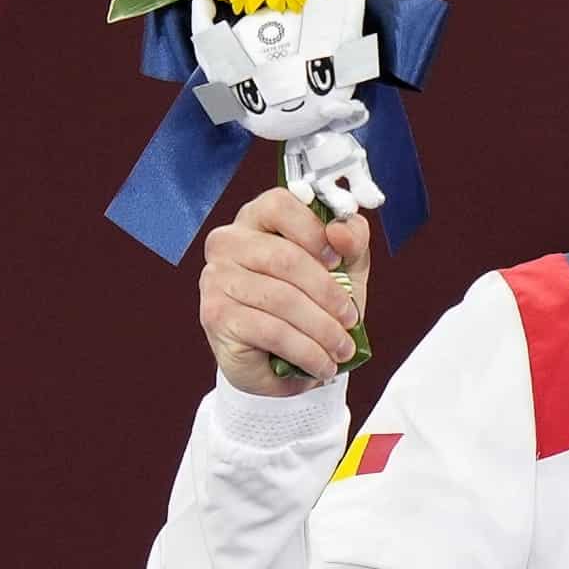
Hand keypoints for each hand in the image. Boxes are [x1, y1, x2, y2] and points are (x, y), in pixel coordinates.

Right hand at [199, 190, 370, 395]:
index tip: (337, 260)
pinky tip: (321, 364)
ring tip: (342, 349)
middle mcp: (228, 243)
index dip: (313, 230)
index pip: (279, 204)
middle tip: (351, 319)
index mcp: (257, 218)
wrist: (283, 359)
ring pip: (281, 299)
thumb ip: (352, 241)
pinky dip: (306, 352)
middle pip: (285, 258)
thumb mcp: (344, 268)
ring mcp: (216, 279)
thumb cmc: (313, 303)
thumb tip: (340, 229)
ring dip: (323, 330)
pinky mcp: (216, 316)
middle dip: (328, 294)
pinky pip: (272, 332)